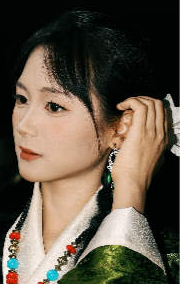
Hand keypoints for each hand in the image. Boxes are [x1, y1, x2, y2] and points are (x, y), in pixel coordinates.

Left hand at [110, 96, 170, 211]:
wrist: (133, 184)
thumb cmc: (135, 176)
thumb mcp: (150, 160)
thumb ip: (149, 150)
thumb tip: (141, 145)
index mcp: (163, 139)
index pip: (162, 113)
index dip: (149, 106)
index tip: (135, 109)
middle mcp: (160, 133)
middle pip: (158, 105)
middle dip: (142, 99)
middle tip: (128, 104)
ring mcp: (151, 132)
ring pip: (149, 103)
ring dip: (135, 99)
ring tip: (123, 105)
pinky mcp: (139, 133)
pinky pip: (139, 108)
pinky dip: (130, 101)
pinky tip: (120, 106)